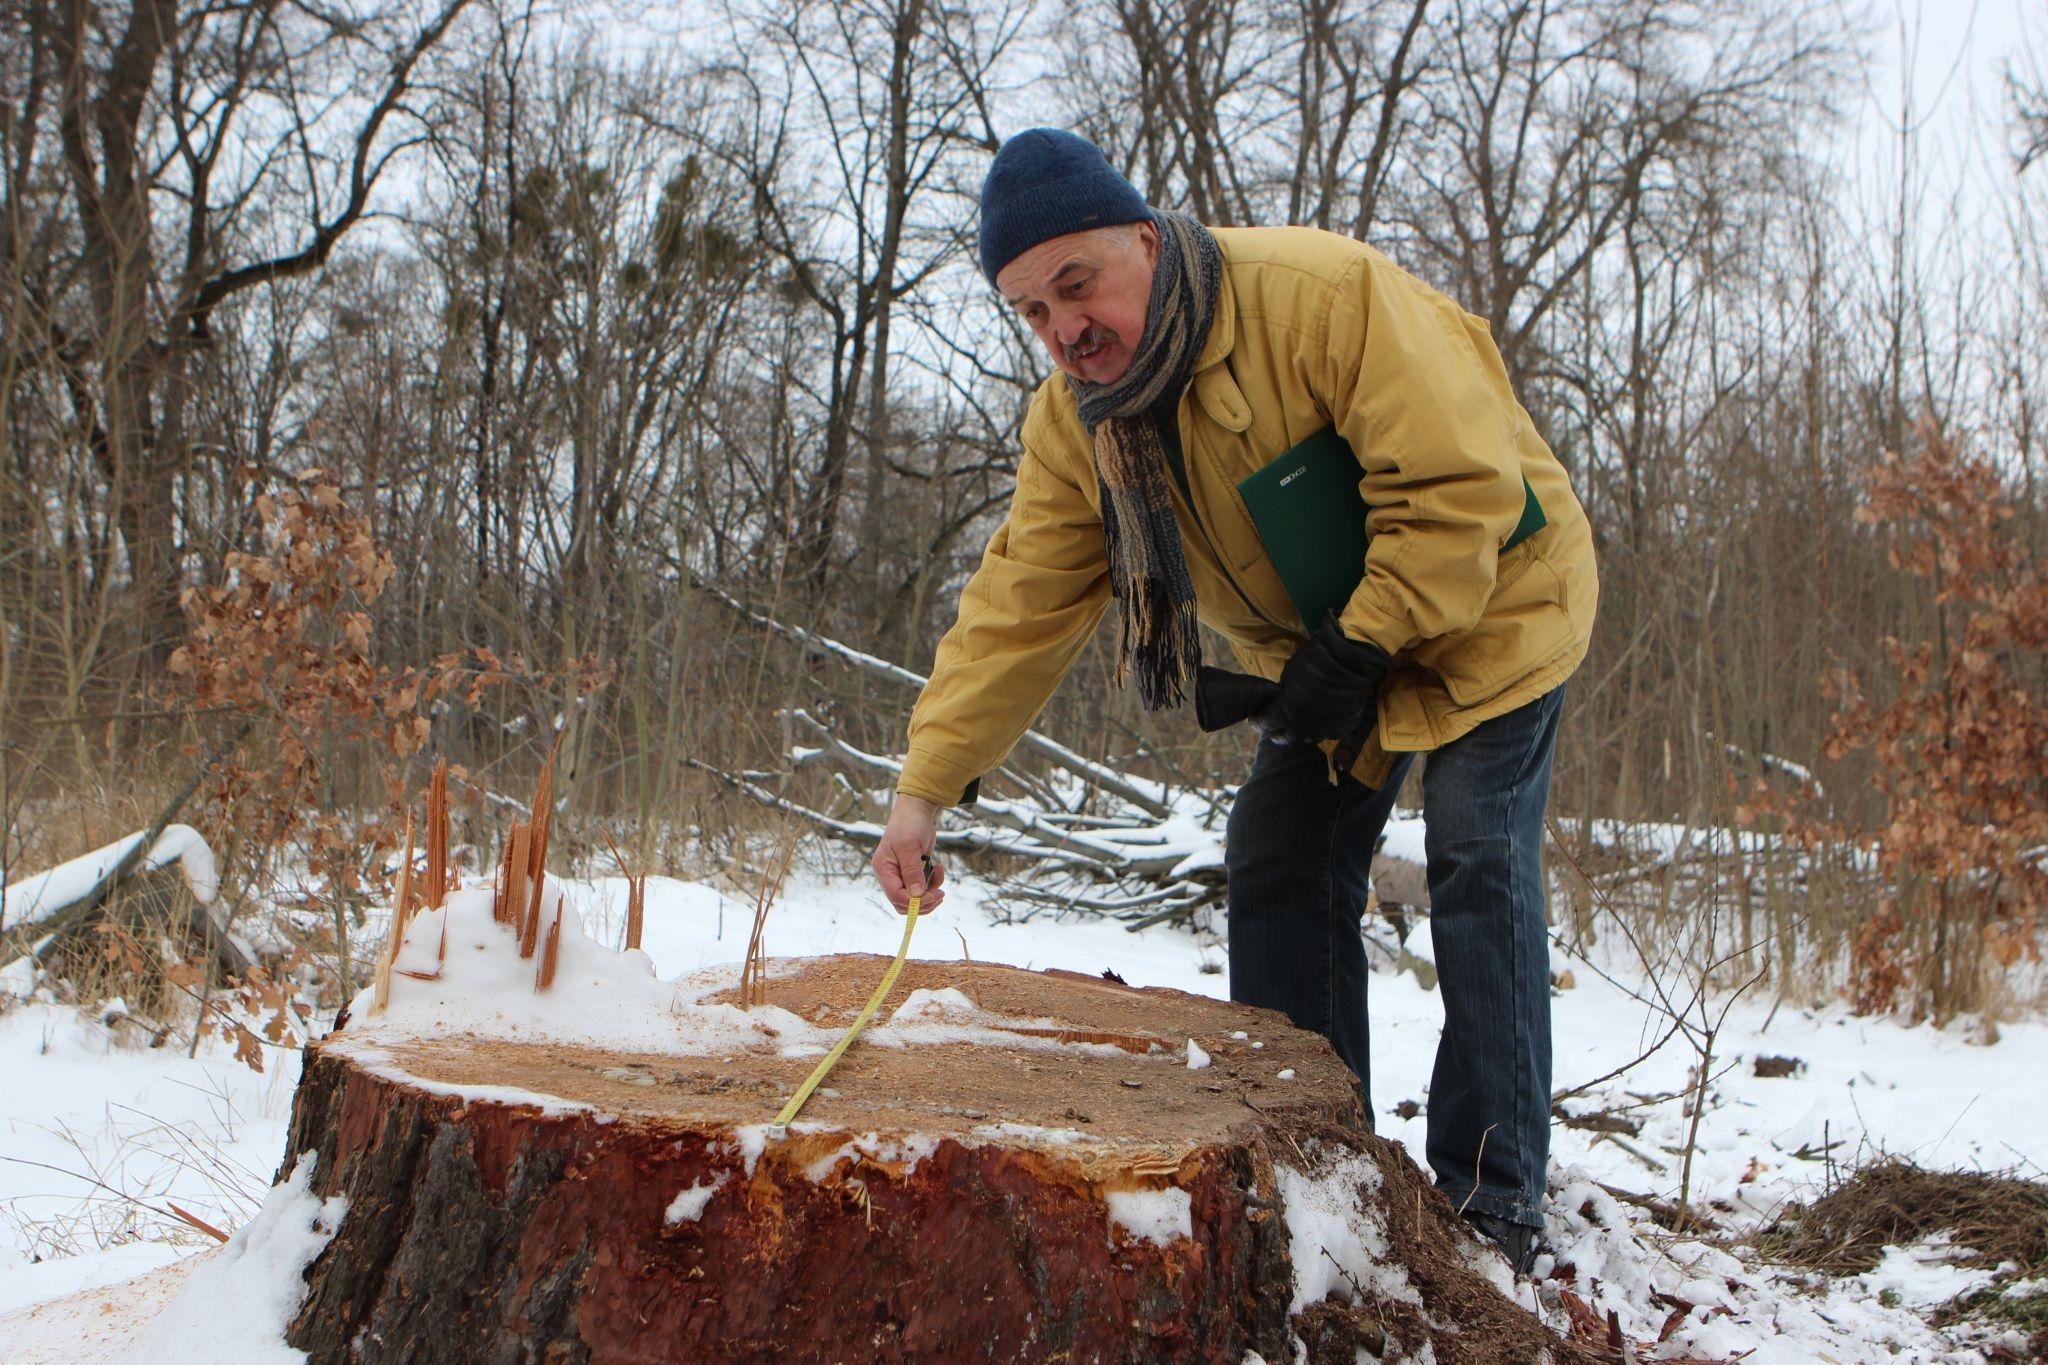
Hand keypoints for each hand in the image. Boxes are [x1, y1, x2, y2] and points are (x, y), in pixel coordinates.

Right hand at [872, 793, 945, 913]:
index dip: (914, 902)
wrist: (918, 810)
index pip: (896, 896)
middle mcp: (891, 875)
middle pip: (904, 903)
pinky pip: (923, 888)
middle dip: (923, 902)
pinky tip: (939, 868)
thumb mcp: (910, 846)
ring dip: (930, 895)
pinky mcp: (914, 872)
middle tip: (940, 894)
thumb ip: (912, 872)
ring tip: (940, 881)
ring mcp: (902, 875)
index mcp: (884, 869)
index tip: (932, 895)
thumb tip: (917, 896)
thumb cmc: (910, 824)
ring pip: (914, 899)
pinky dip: (933, 884)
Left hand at [1260, 612, 1390, 757]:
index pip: (1264, 724)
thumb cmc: (1316, 661)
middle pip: (1284, 738)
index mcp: (1284, 714)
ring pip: (1308, 737)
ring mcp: (1324, 731)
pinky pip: (1329, 731)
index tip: (1257, 716)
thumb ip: (1284, 690)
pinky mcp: (1343, 728)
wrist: (1353, 661)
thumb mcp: (1290, 672)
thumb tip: (1285, 695)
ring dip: (1302, 729)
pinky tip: (1325, 714)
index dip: (1259, 720)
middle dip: (1278, 730)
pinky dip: (1324, 725)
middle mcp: (1302, 729)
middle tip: (1277, 723)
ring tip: (1302, 719)